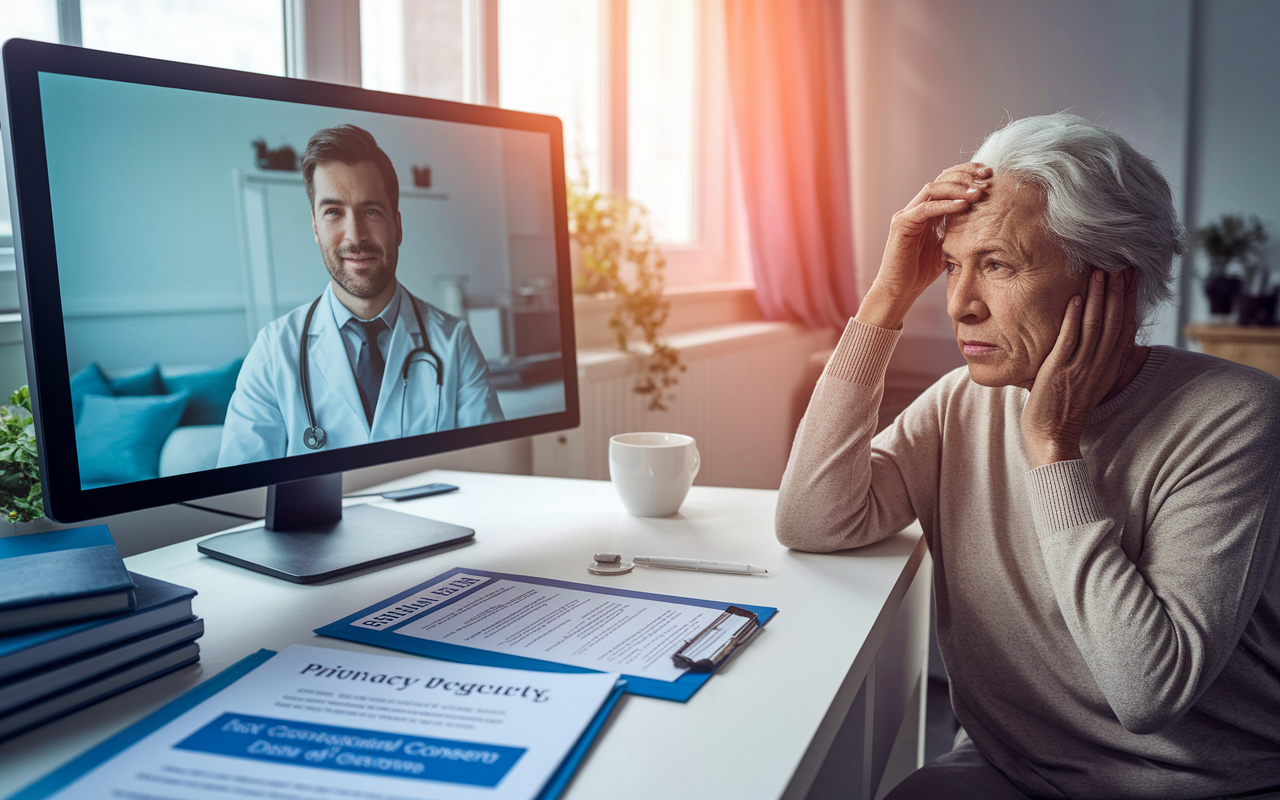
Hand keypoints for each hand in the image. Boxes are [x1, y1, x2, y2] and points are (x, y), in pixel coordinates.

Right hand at [856, 162, 990, 328]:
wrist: (899, 291)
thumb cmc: (921, 272)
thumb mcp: (947, 246)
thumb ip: (959, 229)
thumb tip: (987, 220)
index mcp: (928, 210)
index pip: (948, 181)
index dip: (968, 173)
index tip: (988, 174)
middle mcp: (916, 208)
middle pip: (941, 178)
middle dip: (965, 174)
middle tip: (986, 177)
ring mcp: (907, 214)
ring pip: (933, 188)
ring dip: (958, 188)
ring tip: (978, 192)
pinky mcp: (901, 224)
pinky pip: (925, 208)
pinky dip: (945, 205)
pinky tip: (963, 205)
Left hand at [1022, 268, 1138, 467]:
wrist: (1053, 436)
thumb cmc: (1064, 409)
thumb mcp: (1087, 381)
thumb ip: (1092, 359)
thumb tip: (1091, 336)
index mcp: (1109, 367)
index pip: (1125, 327)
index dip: (1129, 300)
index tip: (1132, 277)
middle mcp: (1100, 366)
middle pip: (1115, 322)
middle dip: (1118, 291)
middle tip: (1121, 264)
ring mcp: (1080, 368)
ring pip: (1094, 327)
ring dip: (1097, 298)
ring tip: (1099, 272)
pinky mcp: (1060, 372)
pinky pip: (1069, 340)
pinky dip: (1073, 318)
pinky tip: (1075, 298)